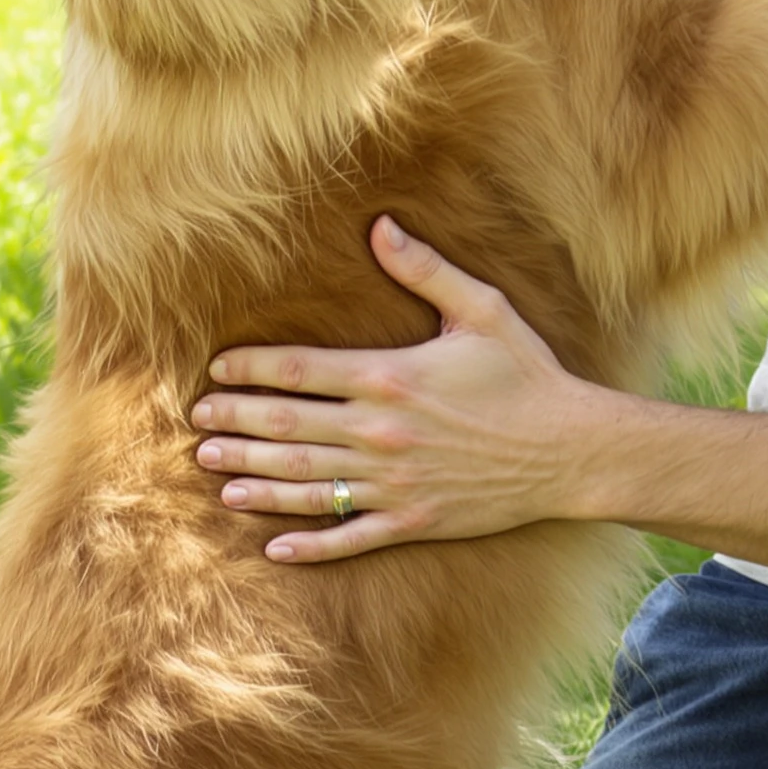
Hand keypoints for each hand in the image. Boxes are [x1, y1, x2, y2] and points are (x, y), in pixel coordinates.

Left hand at [191, 217, 604, 561]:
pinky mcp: (412, 521)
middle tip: (197, 421)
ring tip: (215, 471)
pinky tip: (271, 544)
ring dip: (255, 476)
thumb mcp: (481, 309)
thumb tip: (380, 224)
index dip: (252, 369)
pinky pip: (348, 536)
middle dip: (238, 421)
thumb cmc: (527, 373)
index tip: (218, 368)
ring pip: (306, 483)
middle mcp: (381, 433)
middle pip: (289, 427)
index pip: (300, 371)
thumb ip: (425, 269)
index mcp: (391, 377)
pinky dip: (308, 543)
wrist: (569, 449)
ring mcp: (393, 483)